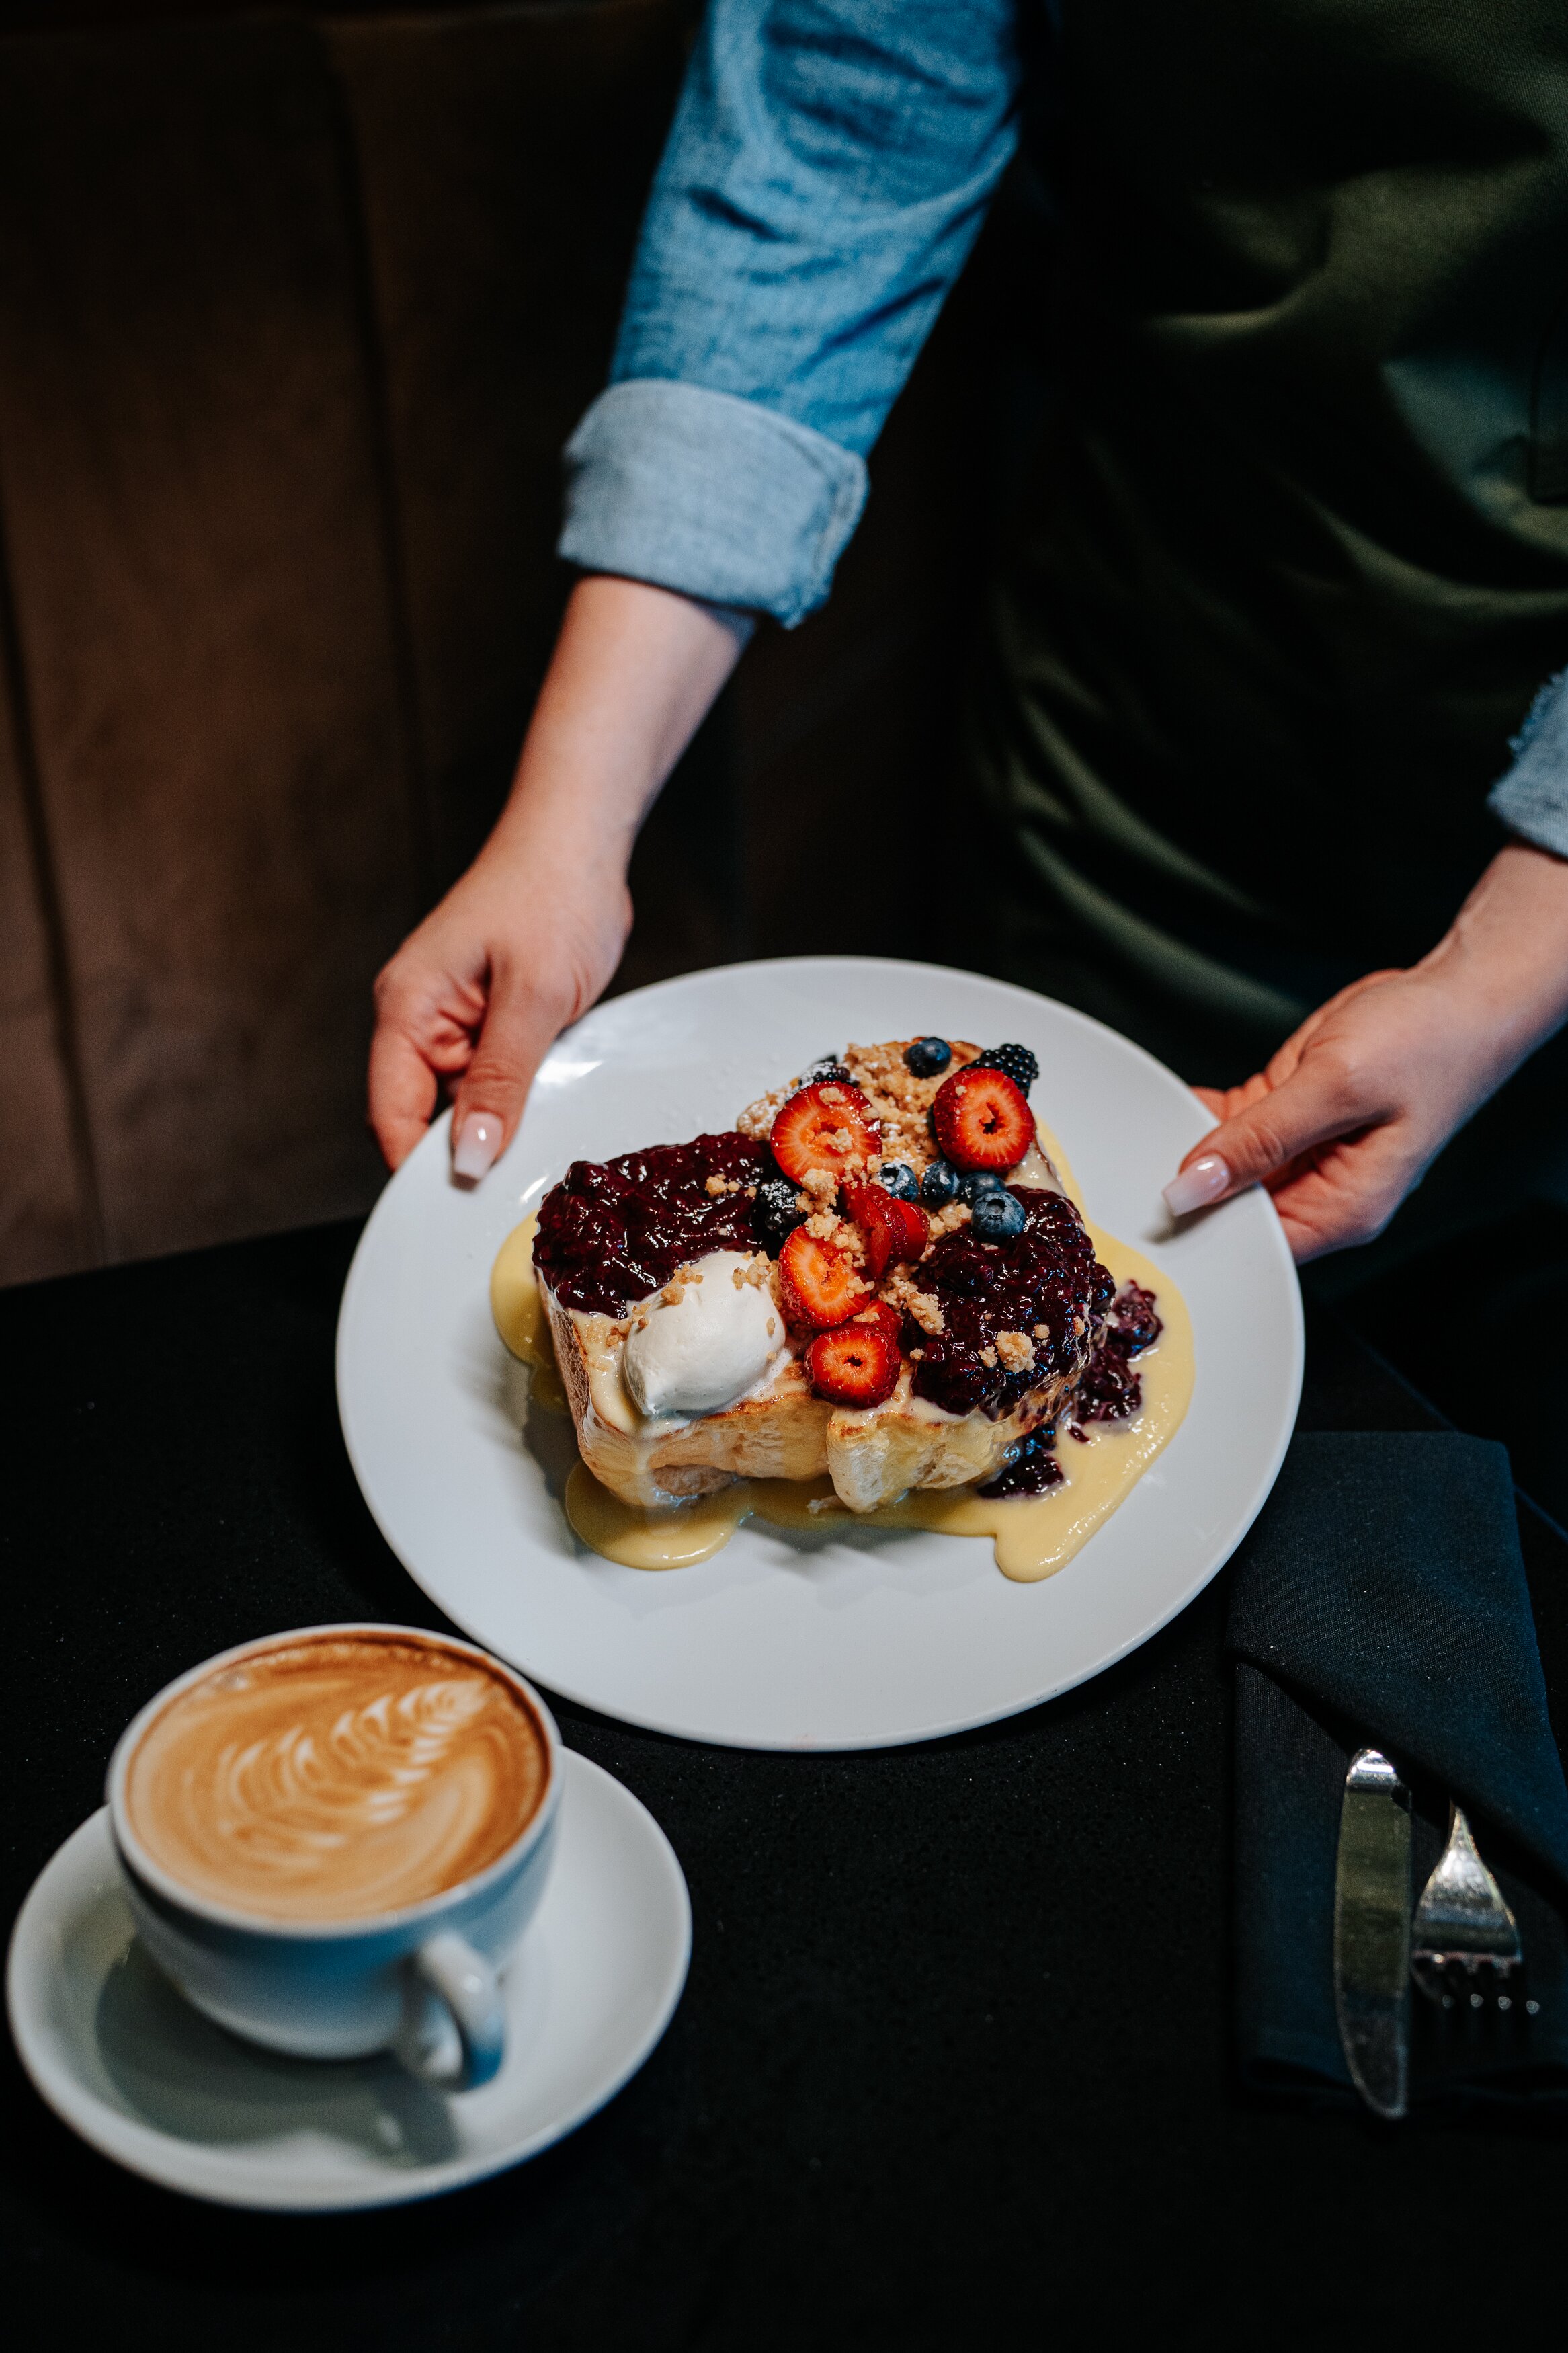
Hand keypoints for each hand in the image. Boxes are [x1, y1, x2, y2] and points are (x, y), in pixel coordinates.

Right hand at [368, 577, 749, 1174]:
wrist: (581, 839)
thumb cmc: (553, 894)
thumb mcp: (534, 997)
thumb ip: (503, 1082)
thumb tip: (471, 1158)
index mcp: (407, 1009)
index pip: (392, 1115)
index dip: (422, 1169)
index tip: (462, 1211)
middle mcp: (419, 1019)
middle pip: (426, 1118)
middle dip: (469, 1151)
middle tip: (519, 1184)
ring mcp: (455, 1022)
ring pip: (467, 1104)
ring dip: (502, 1122)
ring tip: (545, 1131)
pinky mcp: (488, 1022)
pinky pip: (496, 1079)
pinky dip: (521, 1096)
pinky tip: (553, 1102)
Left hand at [1163, 843, 1567, 1261]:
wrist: (1456, 991)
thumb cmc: (1429, 1043)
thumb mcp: (1334, 1088)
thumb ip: (1257, 1139)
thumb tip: (1191, 1187)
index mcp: (1342, 1207)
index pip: (1256, 1245)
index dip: (1201, 1234)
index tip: (1146, 1217)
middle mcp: (1319, 1189)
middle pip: (1232, 1209)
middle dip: (1183, 1190)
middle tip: (1127, 1171)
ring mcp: (1302, 1152)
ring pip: (1223, 1166)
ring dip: (1185, 1149)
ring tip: (1138, 1135)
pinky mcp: (1288, 1113)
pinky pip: (1230, 1127)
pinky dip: (1200, 1116)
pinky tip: (1168, 1105)